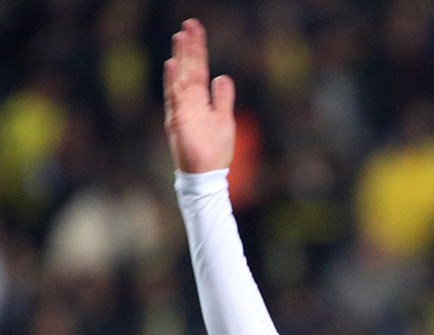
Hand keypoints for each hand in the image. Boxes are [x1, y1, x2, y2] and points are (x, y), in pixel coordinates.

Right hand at [163, 18, 235, 172]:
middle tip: (189, 25)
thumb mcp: (224, 119)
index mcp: (200, 100)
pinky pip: (175, 98)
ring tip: (180, 38)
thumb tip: (222, 76)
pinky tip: (172, 64)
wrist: (207, 174)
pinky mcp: (179, 121)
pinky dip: (173, 81)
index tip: (195, 29)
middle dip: (189, 47)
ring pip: (181, 78)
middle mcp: (188, 101)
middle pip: (189, 69)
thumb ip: (222, 98)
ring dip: (181, 58)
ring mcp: (182, 110)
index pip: (199, 69)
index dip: (198, 50)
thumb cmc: (214, 150)